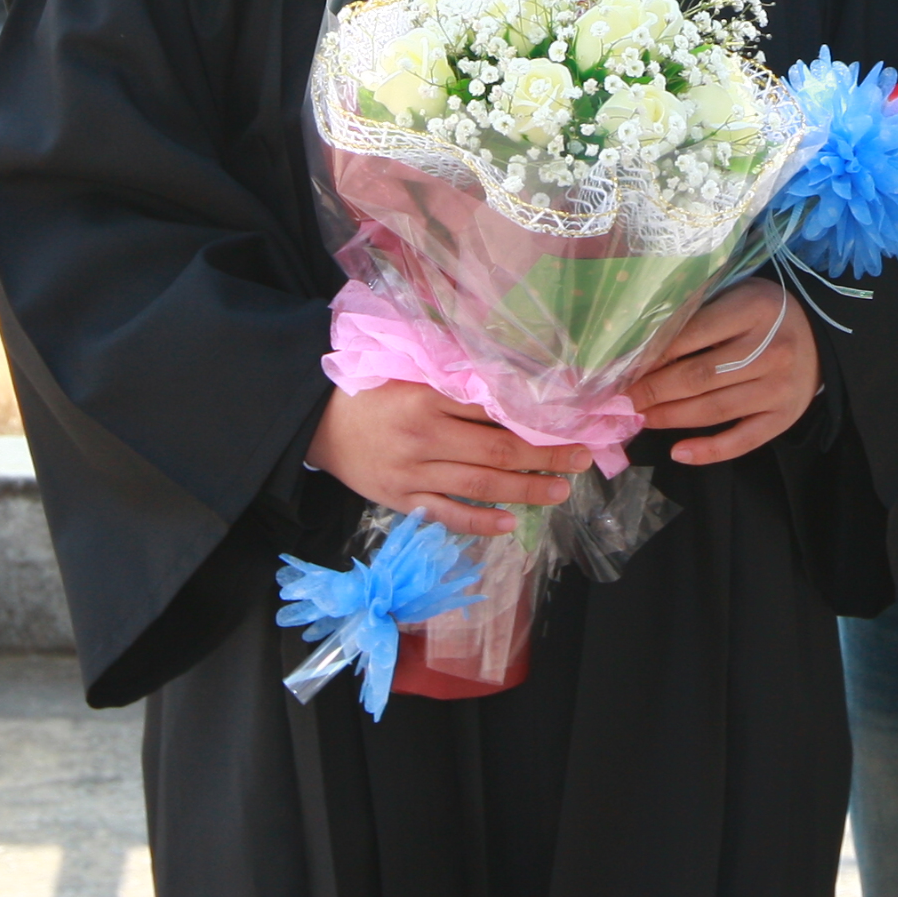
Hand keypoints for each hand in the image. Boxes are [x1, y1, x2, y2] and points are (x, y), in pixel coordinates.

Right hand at [307, 381, 590, 537]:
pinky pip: (448, 516)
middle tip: (580, 458)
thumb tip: (509, 381)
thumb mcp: (409, 372)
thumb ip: (453, 377)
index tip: (568, 418)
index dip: (534, 415)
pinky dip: (480, 524)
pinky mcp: (402, 500)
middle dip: (545, 455)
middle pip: (496, 451)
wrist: (317, 423)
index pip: (492, 408)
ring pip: (479, 487)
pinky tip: (510, 524)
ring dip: (525, 491)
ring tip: (560, 490)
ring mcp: (413, 473)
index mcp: (427, 397)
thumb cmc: (370, 391)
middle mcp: (424, 438)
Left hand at [627, 279, 821, 467]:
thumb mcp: (734, 295)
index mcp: (753, 310)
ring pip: (715, 410)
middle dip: (654, 391)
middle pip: (700, 376)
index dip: (653, 356)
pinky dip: (709, 450)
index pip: (692, 335)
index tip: (624, 368)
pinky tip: (678, 451)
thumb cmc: (763, 312)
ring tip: (641, 418)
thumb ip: (697, 314)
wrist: (820, 335)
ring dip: (671, 417)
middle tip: (623, 400)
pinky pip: (742, 441)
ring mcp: (779, 387)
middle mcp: (770, 350)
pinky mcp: (785, 417)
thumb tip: (641, 348)